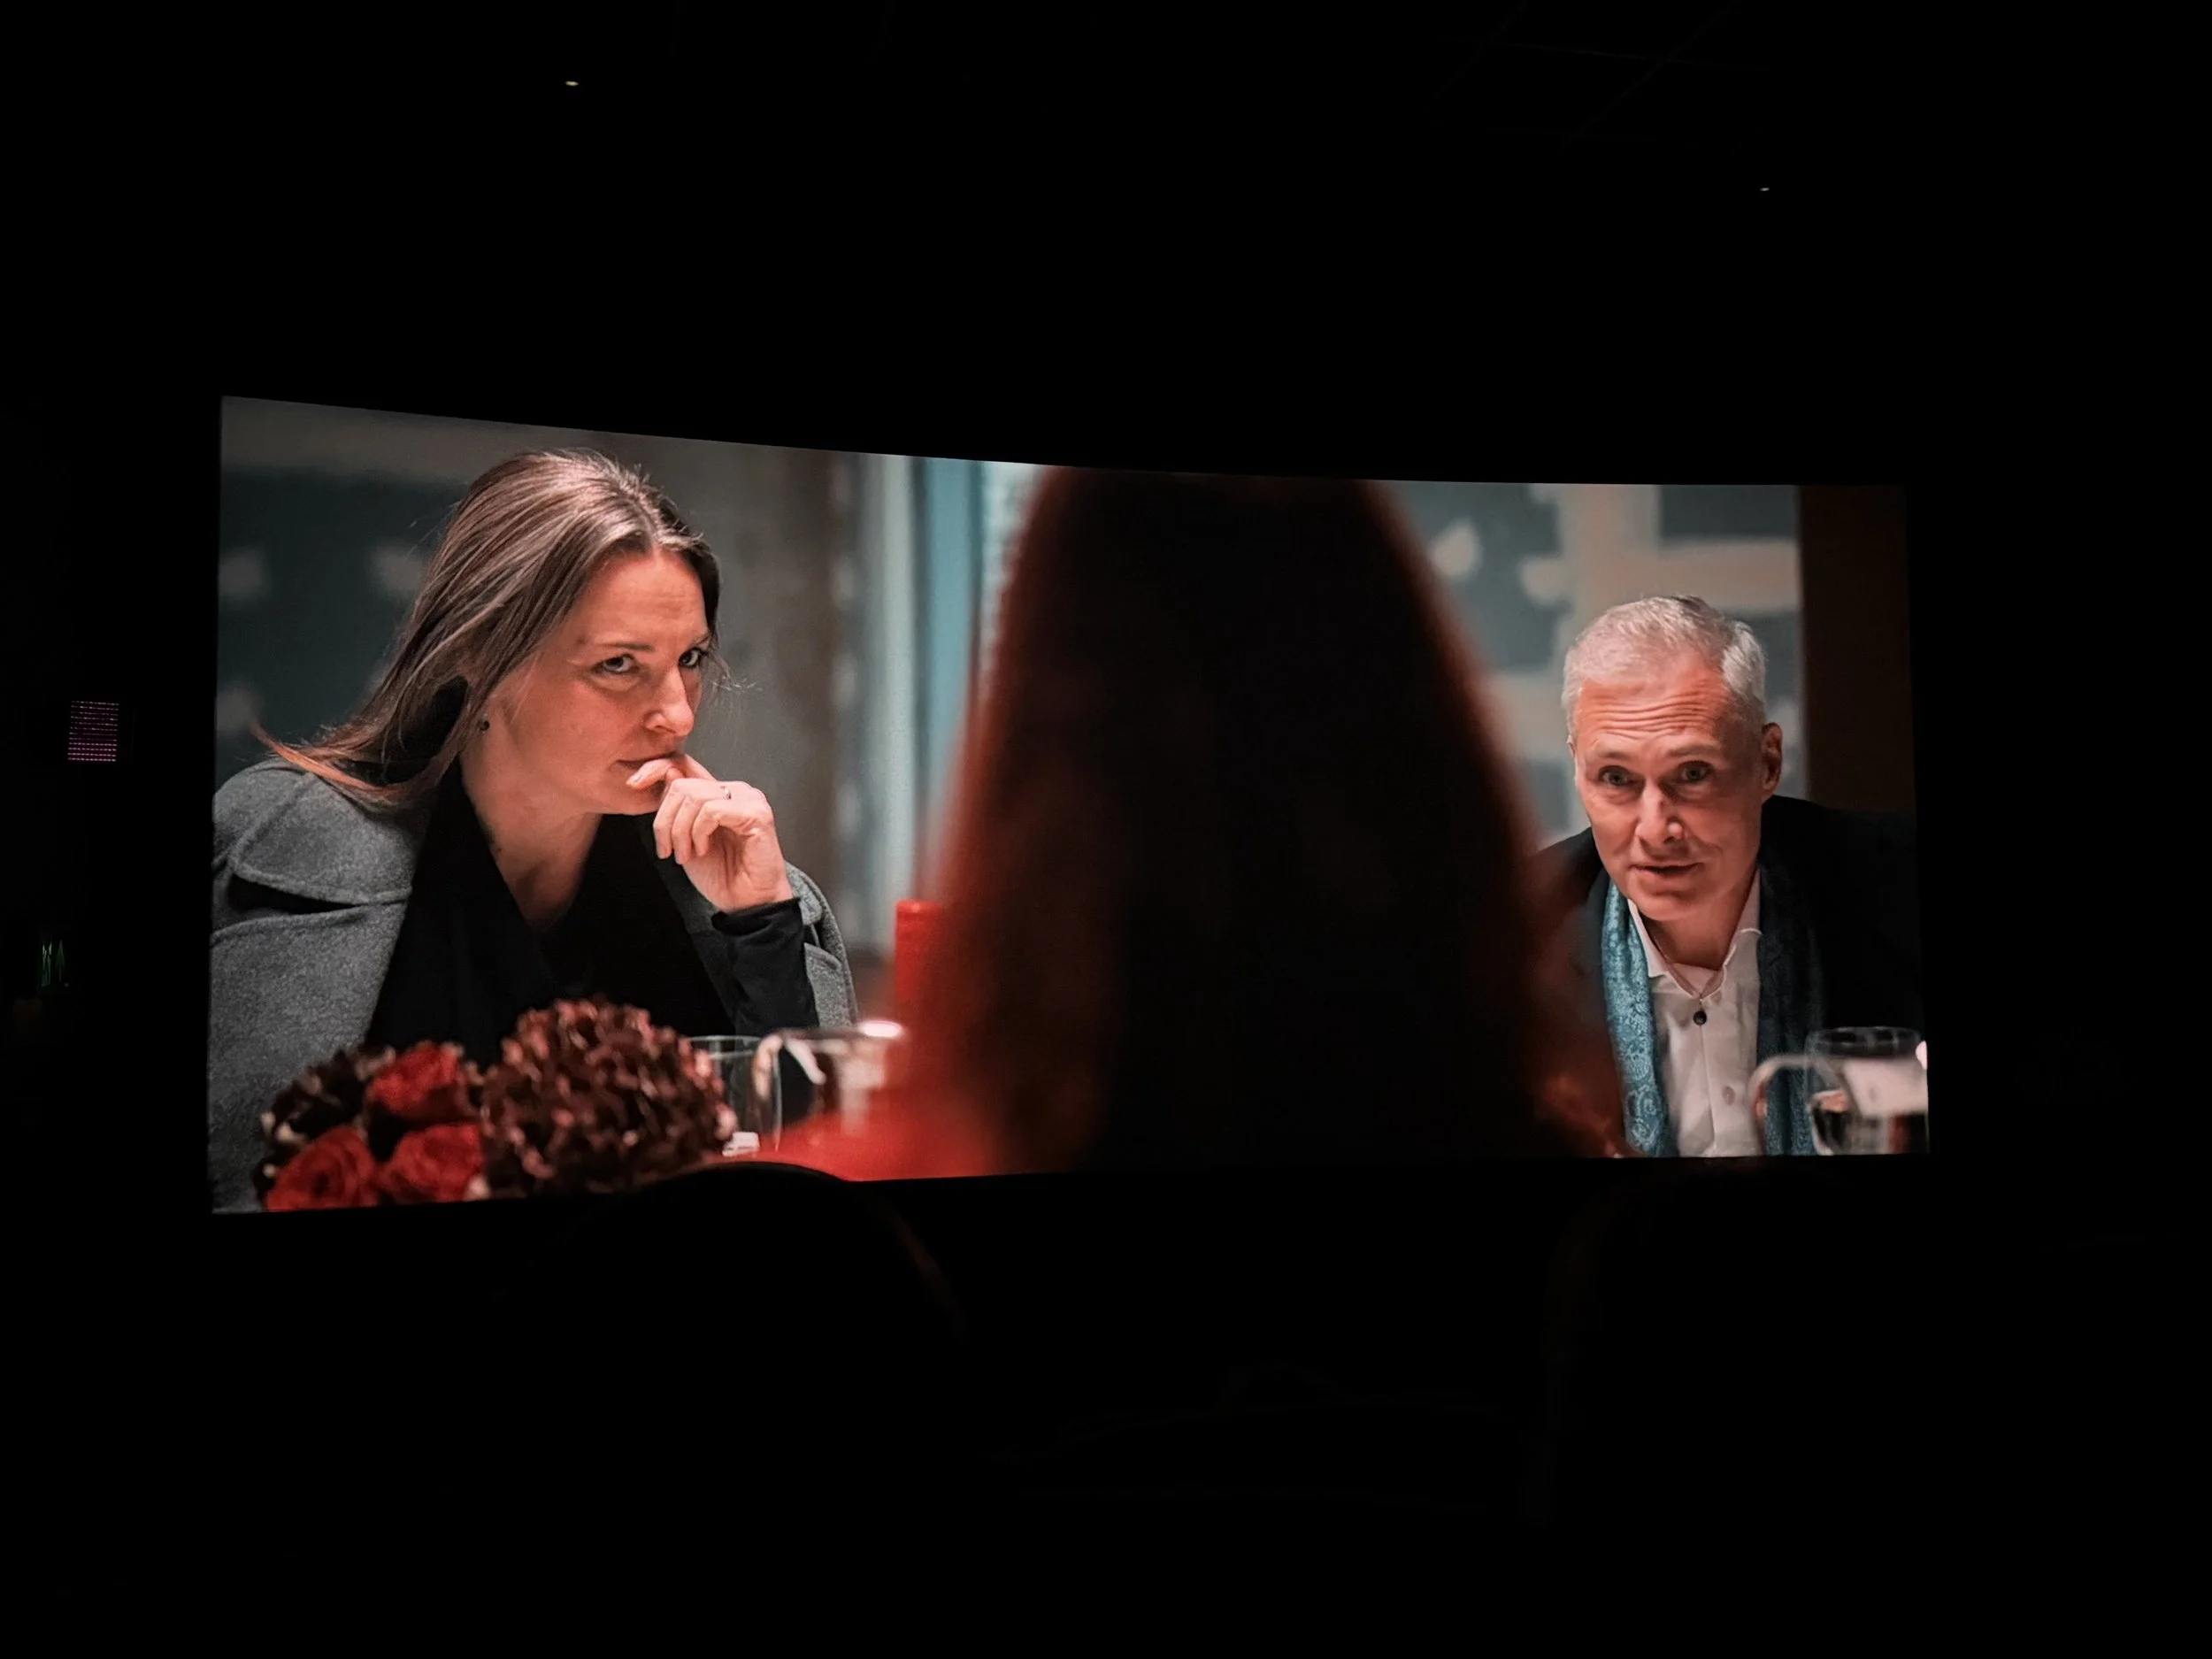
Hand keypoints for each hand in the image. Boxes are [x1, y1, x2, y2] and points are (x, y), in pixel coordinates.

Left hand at [626, 754, 795, 913]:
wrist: (746, 903)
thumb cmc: (721, 874)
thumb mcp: (684, 837)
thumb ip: (677, 807)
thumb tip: (664, 773)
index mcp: (719, 793)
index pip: (684, 764)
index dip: (655, 768)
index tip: (633, 784)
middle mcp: (736, 791)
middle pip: (682, 784)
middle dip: (665, 820)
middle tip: (668, 849)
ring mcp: (749, 799)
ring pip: (694, 796)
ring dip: (680, 831)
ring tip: (686, 854)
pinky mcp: (757, 813)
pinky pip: (712, 810)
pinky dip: (698, 833)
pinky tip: (702, 850)